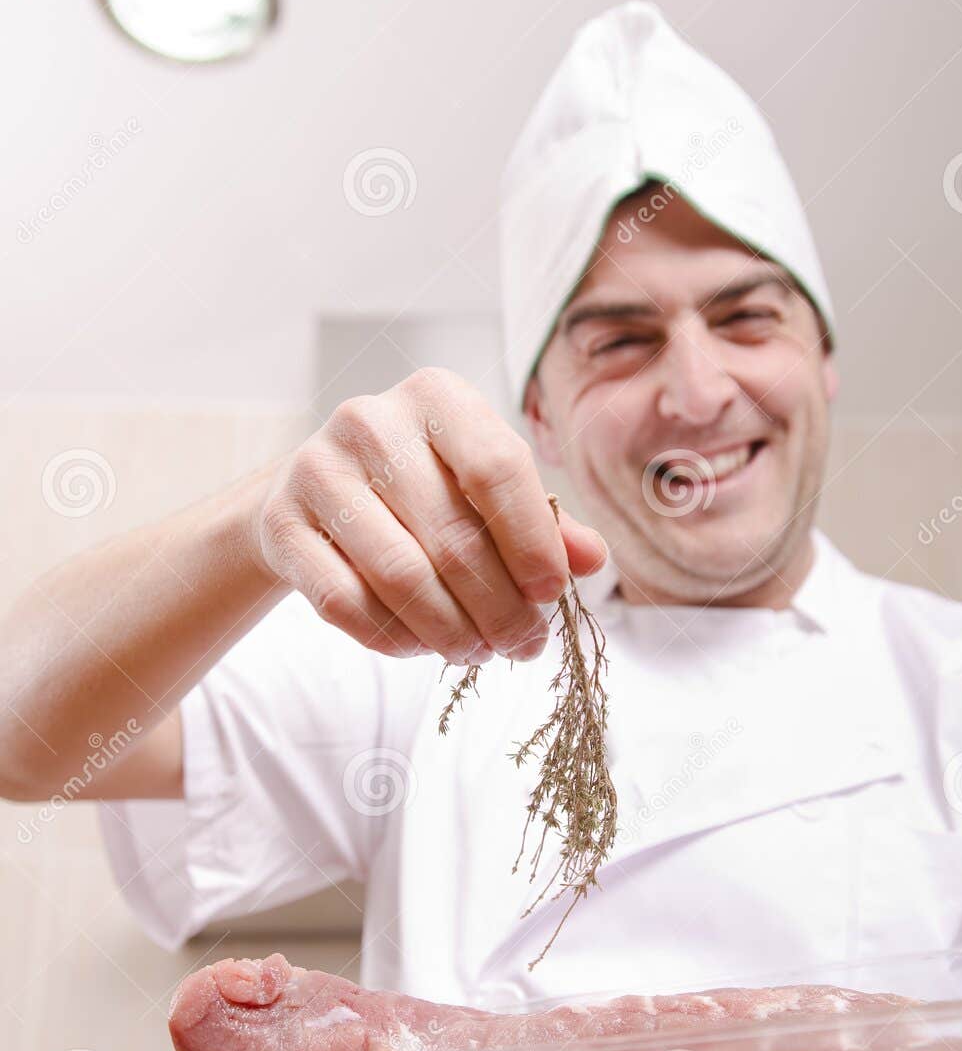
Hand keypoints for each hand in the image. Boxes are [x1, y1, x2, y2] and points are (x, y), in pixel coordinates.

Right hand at [254, 367, 605, 662]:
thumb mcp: (485, 488)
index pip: (498, 468)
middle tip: (522, 647)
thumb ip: (542, 520)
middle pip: (453, 538)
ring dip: (451, 633)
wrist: (317, 492)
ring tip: (477, 652)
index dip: (531, 543)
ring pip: (401, 578)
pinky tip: (422, 647)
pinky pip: (346, 605)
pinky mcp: (280, 524)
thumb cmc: (424, 486)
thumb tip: (592, 561)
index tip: (550, 596)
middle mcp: (371, 421)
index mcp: (437, 398)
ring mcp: (317, 470)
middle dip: (499, 609)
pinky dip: (394, 640)